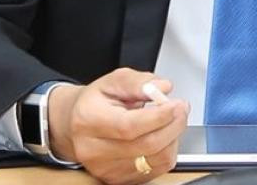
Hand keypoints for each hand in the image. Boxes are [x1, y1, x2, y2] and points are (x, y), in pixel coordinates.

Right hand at [48, 68, 189, 183]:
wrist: (75, 125)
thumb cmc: (95, 103)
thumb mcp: (113, 81)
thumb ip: (138, 81)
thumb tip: (162, 87)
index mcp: (88, 120)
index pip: (128, 126)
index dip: (158, 117)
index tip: (176, 105)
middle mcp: (93, 149)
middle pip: (145, 145)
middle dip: (173, 125)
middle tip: (181, 108)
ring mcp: (105, 169)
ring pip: (155, 160)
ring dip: (172, 138)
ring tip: (171, 120)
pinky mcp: (117, 180)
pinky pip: (155, 170)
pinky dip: (166, 151)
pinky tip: (161, 136)